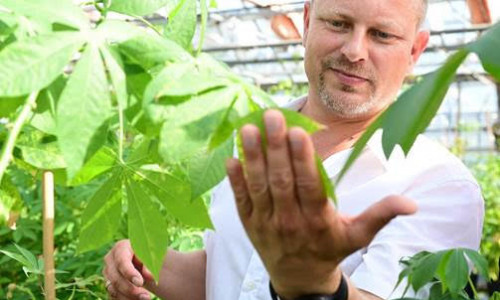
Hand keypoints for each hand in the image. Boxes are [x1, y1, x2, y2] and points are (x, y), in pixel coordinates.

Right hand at [103, 239, 153, 299]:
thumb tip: (150, 276)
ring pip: (113, 289)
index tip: (140, 283)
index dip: (129, 273)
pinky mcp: (108, 284)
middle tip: (147, 296)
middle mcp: (110, 260)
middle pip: (116, 278)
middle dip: (131, 289)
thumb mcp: (152, 255)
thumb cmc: (150, 255)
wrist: (146, 262)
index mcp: (121, 248)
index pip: (121, 261)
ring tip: (146, 298)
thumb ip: (151, 263)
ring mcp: (107, 273)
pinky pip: (113, 296)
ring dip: (129, 297)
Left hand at [225, 110, 416, 298]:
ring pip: (259, 187)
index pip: (309, 186)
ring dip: (252, 157)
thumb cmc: (330, 249)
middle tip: (272, 117)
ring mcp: (267, 223)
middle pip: (282, 181)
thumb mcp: (359, 236)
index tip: (297, 132)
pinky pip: (241, 201)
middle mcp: (290, 221)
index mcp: (318, 220)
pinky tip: (231, 157)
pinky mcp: (249, 224)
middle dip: (276, 148)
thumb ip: (381, 215)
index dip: (302, 160)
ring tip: (248, 129)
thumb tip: (412, 204)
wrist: (300, 279)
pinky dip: (235, 180)